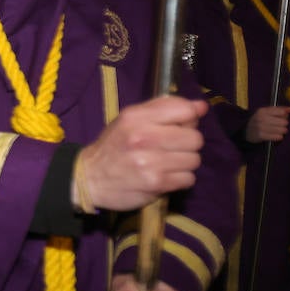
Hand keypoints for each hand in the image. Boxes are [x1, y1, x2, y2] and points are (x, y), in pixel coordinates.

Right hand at [76, 96, 205, 211]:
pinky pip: (188, 179)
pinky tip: (164, 176)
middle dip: (187, 144)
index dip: (188, 119)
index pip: (185, 110)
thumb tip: (201, 107)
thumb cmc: (114, 145)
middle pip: (194, 138)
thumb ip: (164, 108)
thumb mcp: (130, 119)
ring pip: (194, 160)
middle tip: (170, 148)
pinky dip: (180, 179)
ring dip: (184, 163)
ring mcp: (150, 162)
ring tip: (166, 163)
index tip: (178, 126)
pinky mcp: (156, 184)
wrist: (89, 178)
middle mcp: (143, 137)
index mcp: (137, 117)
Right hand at [244, 105, 289, 143]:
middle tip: (280, 125)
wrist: (247, 130)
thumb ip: (279, 109)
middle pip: (284, 122)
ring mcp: (261, 127)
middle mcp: (261, 118)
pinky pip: (277, 137)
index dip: (284, 115)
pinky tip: (277, 135)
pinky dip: (279, 137)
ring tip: (279, 130)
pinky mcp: (261, 136)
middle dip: (284, 124)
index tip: (282, 116)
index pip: (282, 112)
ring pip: (282, 130)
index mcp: (263, 110)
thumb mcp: (266, 112)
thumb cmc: (259, 120)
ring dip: (282, 131)